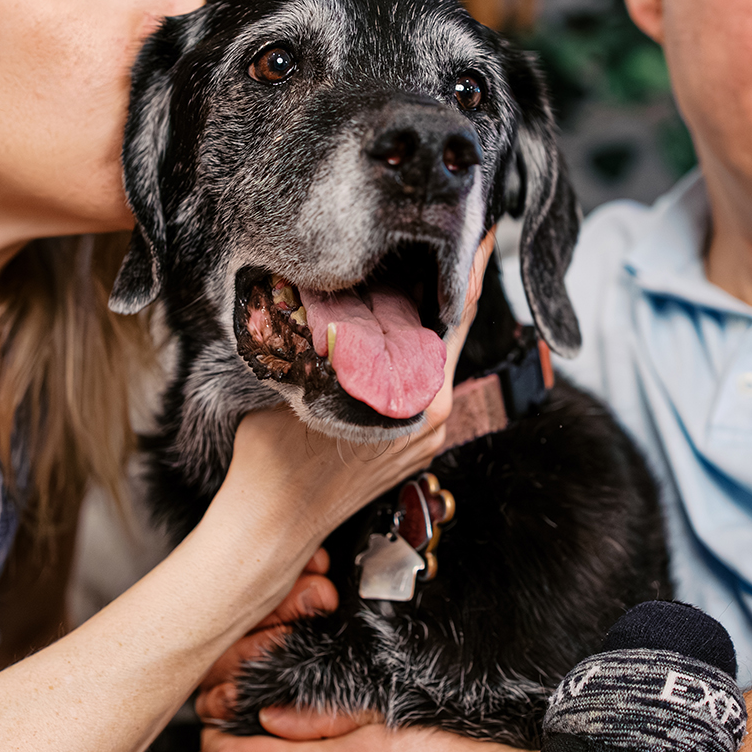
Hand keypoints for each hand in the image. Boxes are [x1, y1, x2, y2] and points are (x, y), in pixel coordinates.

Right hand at [195, 230, 498, 715]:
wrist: (270, 527)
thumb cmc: (275, 458)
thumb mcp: (297, 380)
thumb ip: (327, 337)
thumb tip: (333, 288)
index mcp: (422, 396)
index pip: (457, 316)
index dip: (470, 267)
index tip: (481, 225)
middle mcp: (435, 413)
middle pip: (451, 331)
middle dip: (446, 281)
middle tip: (445, 226)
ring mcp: (425, 430)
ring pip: (435, 355)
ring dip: (425, 313)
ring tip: (414, 263)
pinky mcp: (410, 440)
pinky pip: (421, 378)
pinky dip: (411, 346)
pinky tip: (390, 319)